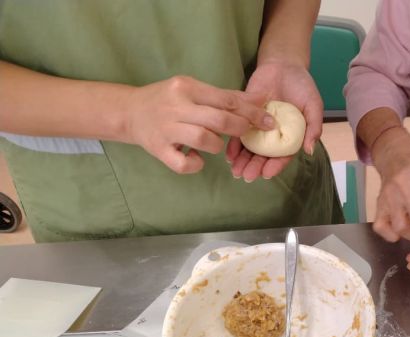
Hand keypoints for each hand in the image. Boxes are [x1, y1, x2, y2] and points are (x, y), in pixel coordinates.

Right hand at [125, 76, 273, 173]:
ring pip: (203, 140)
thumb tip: (260, 99)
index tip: (269, 120)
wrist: (129, 112)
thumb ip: (224, 97)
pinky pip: (183, 164)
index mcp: (186, 87)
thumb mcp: (194, 90)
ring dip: (217, 145)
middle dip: (241, 128)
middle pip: (218, 120)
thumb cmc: (168, 100)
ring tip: (215, 144)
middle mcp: (176, 107)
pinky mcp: (158, 150)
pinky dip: (195, 164)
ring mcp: (166, 129)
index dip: (251, 112)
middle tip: (250, 134)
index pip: (226, 100)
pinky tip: (197, 159)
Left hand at [226, 61, 322, 181]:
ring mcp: (258, 127)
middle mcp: (273, 136)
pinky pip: (238, 132)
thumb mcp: (313, 105)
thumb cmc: (302, 86)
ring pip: (250, 148)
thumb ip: (314, 127)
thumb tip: (309, 150)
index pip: (282, 156)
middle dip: (254, 167)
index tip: (266, 174)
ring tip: (235, 170)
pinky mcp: (245, 116)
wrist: (283, 65)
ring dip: (242, 161)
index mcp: (290, 136)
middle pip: (263, 156)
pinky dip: (234, 144)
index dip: (274, 166)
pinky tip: (229, 155)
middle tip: (246, 176)